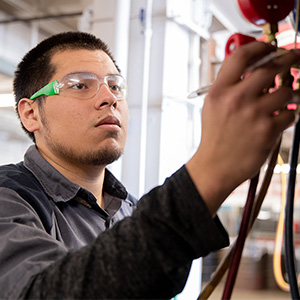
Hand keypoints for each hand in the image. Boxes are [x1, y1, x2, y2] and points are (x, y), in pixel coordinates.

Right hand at [186, 41, 299, 215]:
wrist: (216, 166)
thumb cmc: (215, 137)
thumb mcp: (212, 106)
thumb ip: (229, 86)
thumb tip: (252, 68)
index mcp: (220, 92)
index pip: (241, 56)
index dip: (260, 46)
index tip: (270, 47)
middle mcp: (236, 99)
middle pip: (271, 67)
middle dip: (288, 59)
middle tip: (293, 58)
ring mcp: (253, 114)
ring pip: (286, 90)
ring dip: (287, 94)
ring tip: (279, 102)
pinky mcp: (268, 130)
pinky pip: (290, 113)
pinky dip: (288, 115)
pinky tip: (276, 121)